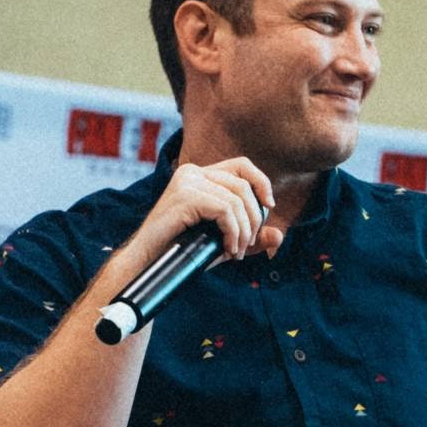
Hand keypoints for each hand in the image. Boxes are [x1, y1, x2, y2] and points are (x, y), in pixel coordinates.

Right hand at [135, 156, 282, 261]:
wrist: (148, 262)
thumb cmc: (181, 250)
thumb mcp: (222, 241)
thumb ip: (249, 237)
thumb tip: (279, 236)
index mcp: (199, 175)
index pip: (241, 164)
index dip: (261, 182)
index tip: (269, 207)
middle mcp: (192, 173)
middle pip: (243, 185)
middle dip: (254, 218)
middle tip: (246, 244)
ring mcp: (187, 182)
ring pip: (236, 200)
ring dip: (243, 231)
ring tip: (236, 251)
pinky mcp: (184, 196)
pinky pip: (224, 210)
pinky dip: (233, 232)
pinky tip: (228, 250)